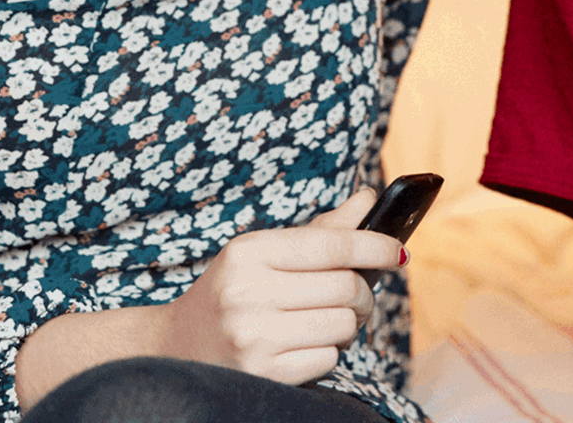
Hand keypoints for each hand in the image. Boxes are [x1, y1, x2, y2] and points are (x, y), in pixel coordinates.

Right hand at [157, 187, 403, 383]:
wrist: (174, 348)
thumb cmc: (231, 292)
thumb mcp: (264, 252)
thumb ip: (321, 230)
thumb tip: (368, 198)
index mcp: (249, 252)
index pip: (332, 245)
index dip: (375, 246)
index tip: (398, 251)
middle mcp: (247, 292)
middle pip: (345, 287)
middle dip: (364, 293)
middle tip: (359, 296)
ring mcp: (252, 335)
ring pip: (341, 325)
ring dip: (348, 325)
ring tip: (330, 321)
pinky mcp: (261, 373)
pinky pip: (327, 359)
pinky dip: (328, 352)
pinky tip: (308, 345)